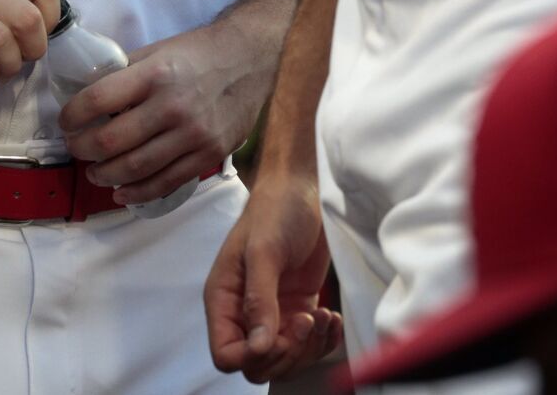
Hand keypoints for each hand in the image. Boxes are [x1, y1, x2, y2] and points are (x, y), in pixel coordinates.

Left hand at [58, 23, 264, 203]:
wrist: (250, 59)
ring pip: (136, 168)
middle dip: (83, 149)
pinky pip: (166, 183)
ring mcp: (192, 134)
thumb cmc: (199, 52)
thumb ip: (126, 72)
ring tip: (93, 172)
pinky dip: (138, 192)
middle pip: (113, 140)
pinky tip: (121, 192)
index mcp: (155, 74)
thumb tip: (89, 92)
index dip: (73, 114)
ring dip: (105, 175)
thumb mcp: (158, 50)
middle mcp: (172, 106)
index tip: (65, 120)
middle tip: (74, 148)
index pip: (100, 99)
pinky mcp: (208, 155)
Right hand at [204, 175, 341, 381]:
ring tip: (323, 316)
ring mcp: (273, 313)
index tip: (278, 337)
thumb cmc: (275, 210)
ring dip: (309, 348)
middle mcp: (245, 311)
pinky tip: (332, 318)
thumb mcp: (264, 251)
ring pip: (286, 360)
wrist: (303, 190)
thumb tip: (260, 346)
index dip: (251, 357)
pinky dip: (323, 342)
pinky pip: (308, 346)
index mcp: (224, 298)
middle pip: (258, 365)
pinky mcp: (297, 310)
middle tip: (305, 322)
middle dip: (286, 354)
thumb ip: (259, 299)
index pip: (225, 354)